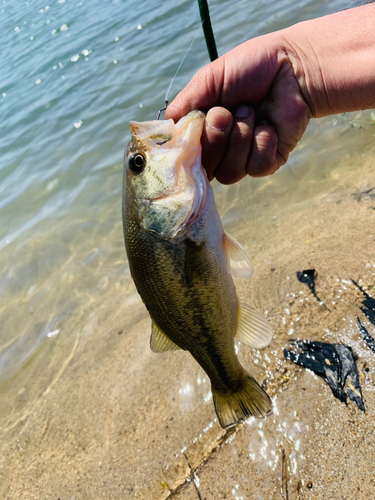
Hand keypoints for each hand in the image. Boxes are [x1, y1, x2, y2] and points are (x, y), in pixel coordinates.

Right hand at [165, 33, 310, 183]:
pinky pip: (257, 168)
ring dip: (240, 139)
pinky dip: (262, 143)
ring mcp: (244, 158)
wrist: (292, 66)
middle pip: (205, 170)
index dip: (189, 148)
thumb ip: (183, 107)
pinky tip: (269, 125)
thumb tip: (166, 132)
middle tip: (226, 112)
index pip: (185, 157)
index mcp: (203, 131)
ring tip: (252, 112)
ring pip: (230, 173)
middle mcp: (221, 149)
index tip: (198, 124)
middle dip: (214, 139)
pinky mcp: (269, 162)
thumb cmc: (249, 69)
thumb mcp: (207, 81)